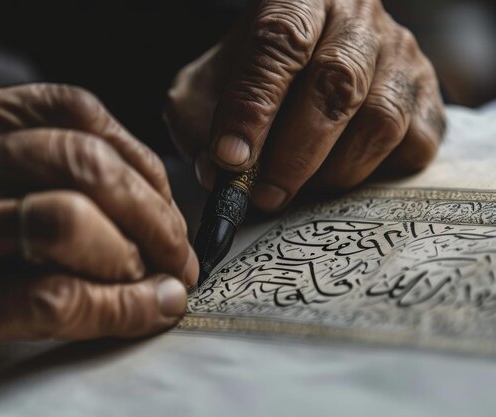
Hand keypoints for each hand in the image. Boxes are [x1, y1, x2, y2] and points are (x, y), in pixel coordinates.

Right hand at [0, 84, 197, 393]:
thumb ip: (31, 171)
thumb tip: (140, 195)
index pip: (72, 111)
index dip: (138, 155)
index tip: (164, 193)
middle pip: (82, 162)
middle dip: (152, 208)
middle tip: (177, 245)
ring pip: (70, 220)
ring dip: (134, 253)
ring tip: (152, 277)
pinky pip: (56, 296)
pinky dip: (118, 306)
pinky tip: (146, 310)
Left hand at [165, 0, 445, 210]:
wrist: (309, 55)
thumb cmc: (254, 74)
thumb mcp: (209, 85)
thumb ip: (200, 122)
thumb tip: (218, 174)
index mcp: (297, 0)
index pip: (279, 45)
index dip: (254, 106)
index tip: (232, 159)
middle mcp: (356, 18)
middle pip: (336, 83)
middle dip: (295, 153)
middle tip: (265, 195)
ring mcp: (400, 54)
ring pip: (380, 119)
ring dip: (334, 170)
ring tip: (299, 190)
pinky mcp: (426, 93)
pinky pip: (414, 142)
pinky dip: (375, 173)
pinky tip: (340, 174)